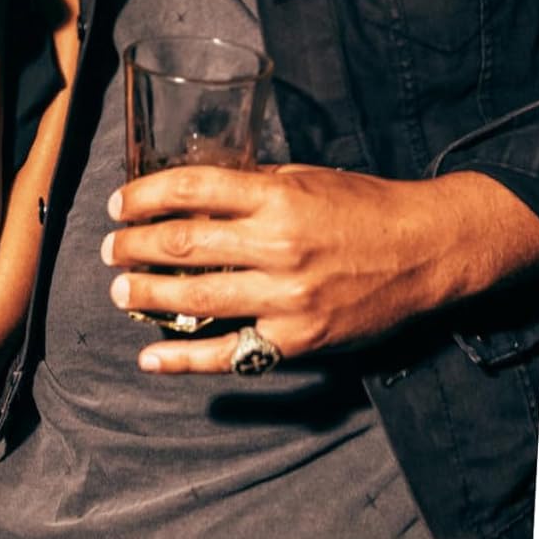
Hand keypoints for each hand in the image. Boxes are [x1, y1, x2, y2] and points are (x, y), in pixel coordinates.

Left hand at [99, 163, 538, 373]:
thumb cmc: (361, 206)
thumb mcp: (301, 178)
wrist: (427, 249)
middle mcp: (277, 246)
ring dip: (146, 294)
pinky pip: (231, 354)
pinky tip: (150, 357)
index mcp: (275, 197)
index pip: (189, 189)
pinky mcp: (299, 338)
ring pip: (196, 298)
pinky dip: (184, 360)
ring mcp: (288, 297)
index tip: (118, 204)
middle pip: (183, 244)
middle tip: (111, 250)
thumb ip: (246, 186)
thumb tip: (186, 193)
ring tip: (121, 290)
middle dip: (134, 247)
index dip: (143, 196)